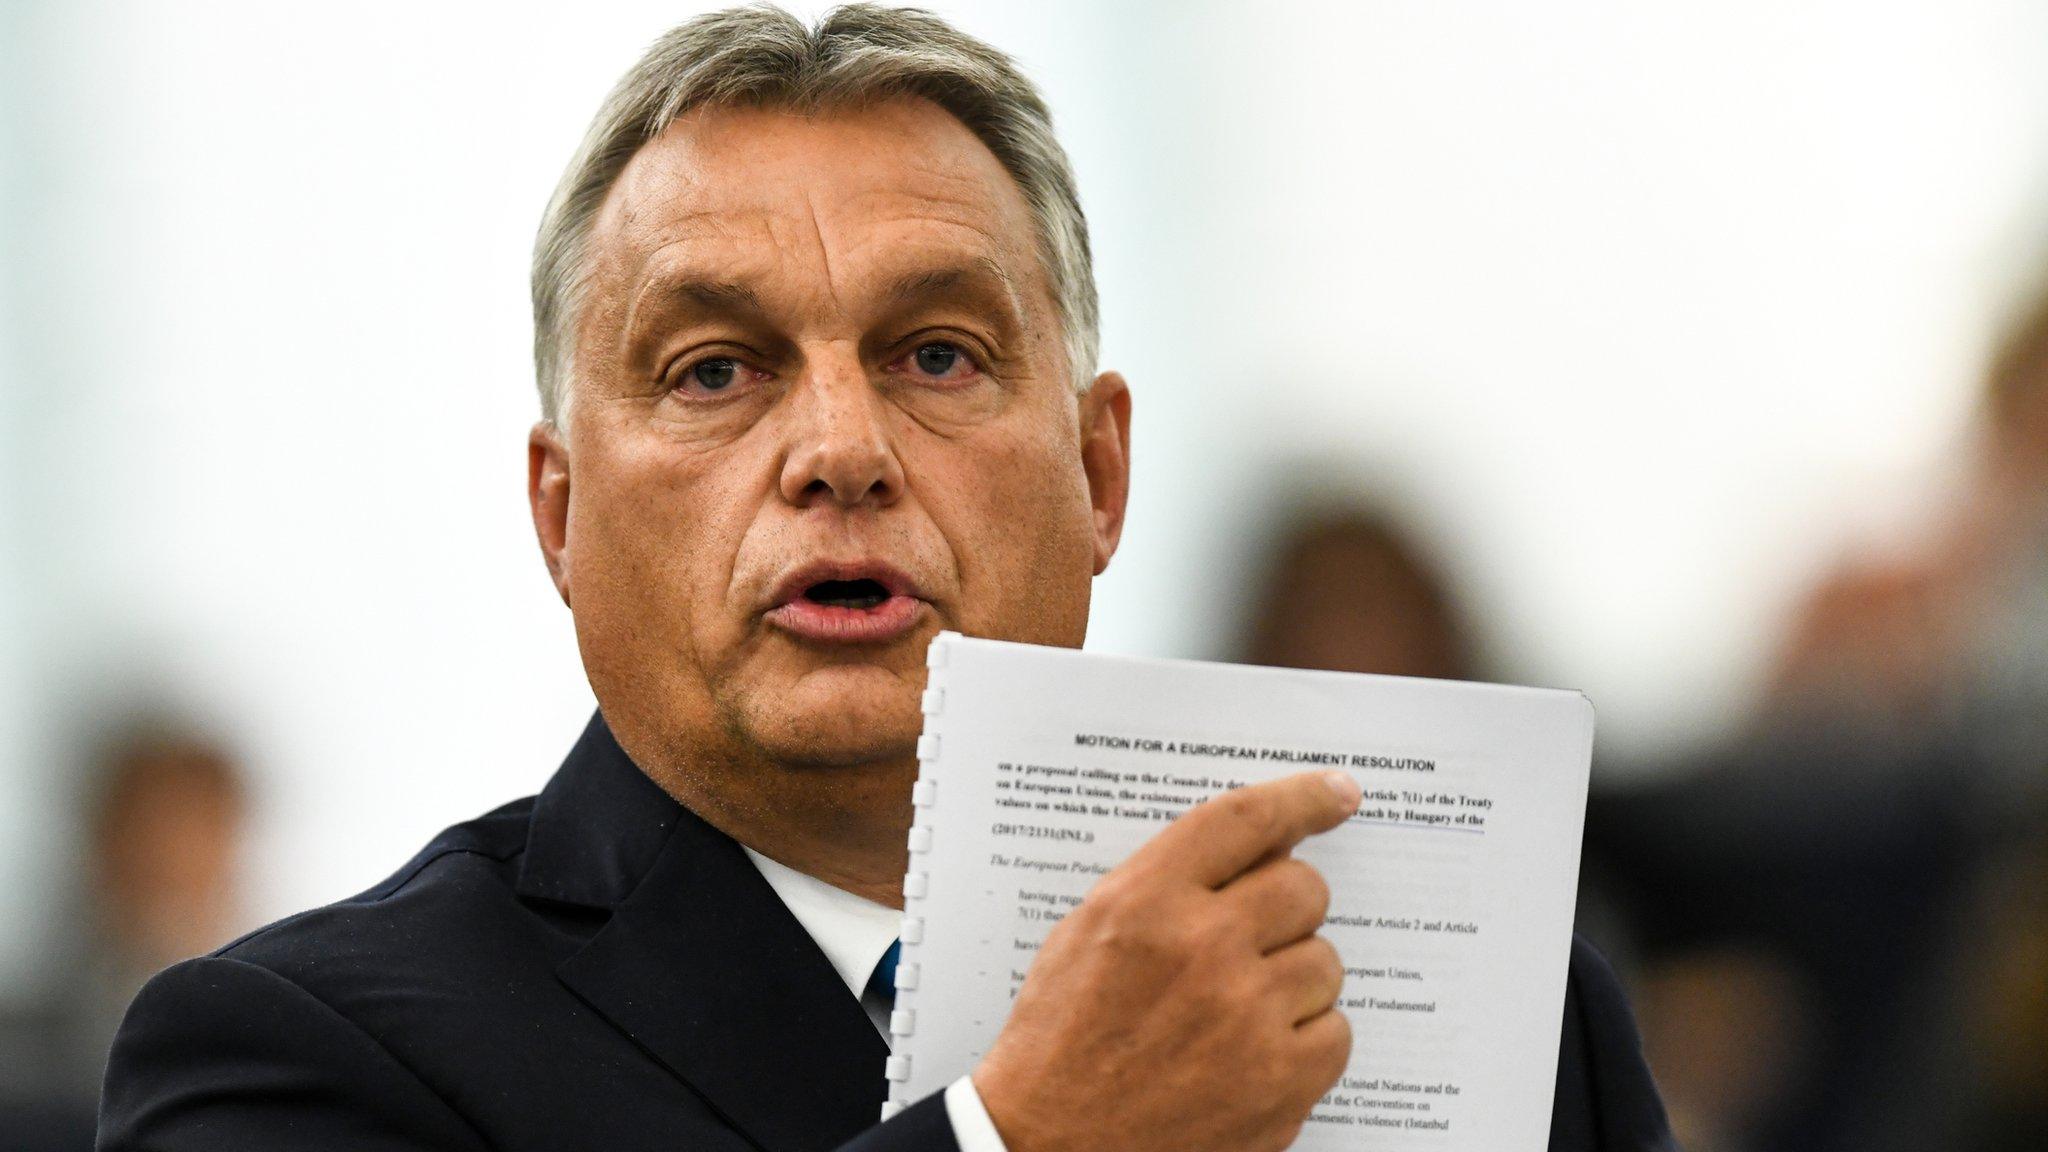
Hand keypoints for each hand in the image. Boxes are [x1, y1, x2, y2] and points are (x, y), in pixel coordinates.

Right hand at [972, 770, 1361, 1151]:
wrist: (1050, 1145)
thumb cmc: (1062, 1039)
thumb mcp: (1088, 933)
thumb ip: (1166, 882)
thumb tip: (1257, 851)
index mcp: (1147, 902)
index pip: (1244, 822)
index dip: (1302, 799)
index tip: (1337, 794)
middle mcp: (1203, 949)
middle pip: (1302, 890)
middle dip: (1286, 908)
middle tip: (1254, 940)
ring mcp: (1247, 1018)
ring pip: (1325, 962)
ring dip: (1293, 980)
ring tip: (1237, 1011)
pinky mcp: (1280, 1083)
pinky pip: (1336, 1033)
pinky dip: (1305, 1042)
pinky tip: (1256, 1053)